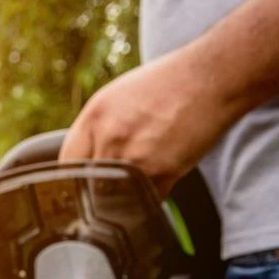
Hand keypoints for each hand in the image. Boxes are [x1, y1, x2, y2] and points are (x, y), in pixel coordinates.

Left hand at [60, 48, 244, 196]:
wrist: (212, 76)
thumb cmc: (167, 85)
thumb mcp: (117, 98)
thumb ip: (96, 131)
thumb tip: (83, 166)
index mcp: (94, 117)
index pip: (66, 164)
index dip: (73, 179)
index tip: (80, 187)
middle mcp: (109, 137)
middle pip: (88, 186)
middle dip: (98, 191)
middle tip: (110, 189)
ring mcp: (134, 157)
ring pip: (115, 197)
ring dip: (123, 198)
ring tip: (138, 181)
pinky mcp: (161, 172)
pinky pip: (145, 201)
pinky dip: (150, 198)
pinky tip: (159, 180)